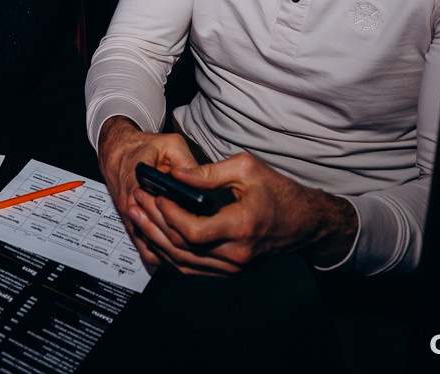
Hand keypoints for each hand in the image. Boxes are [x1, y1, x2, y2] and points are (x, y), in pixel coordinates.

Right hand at [95, 118, 203, 269]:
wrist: (116, 152)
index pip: (159, 212)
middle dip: (182, 238)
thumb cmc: (142, 148)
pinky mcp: (133, 228)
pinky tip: (184, 252)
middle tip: (206, 235)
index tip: (202, 218)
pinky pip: (148, 251)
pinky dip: (164, 256)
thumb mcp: (169, 145)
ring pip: (152, 251)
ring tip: (198, 249)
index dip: (183, 219)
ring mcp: (131, 222)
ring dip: (173, 252)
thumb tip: (205, 183)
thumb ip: (187, 162)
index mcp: (138, 185)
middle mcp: (131, 208)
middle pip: (157, 237)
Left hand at [129, 151, 358, 275]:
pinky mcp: (229, 271)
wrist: (304, 223)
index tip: (155, 196)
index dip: (168, 215)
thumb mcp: (246, 169)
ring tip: (137, 218)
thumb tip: (175, 175)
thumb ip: (208, 172)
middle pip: (182, 248)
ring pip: (183, 262)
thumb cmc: (278, 192)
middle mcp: (236, 253)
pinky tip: (154, 236)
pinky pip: (192, 269)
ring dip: (156, 240)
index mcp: (241, 226)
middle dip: (153, 224)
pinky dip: (169, 254)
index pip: (193, 231)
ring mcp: (233, 267)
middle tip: (135, 203)